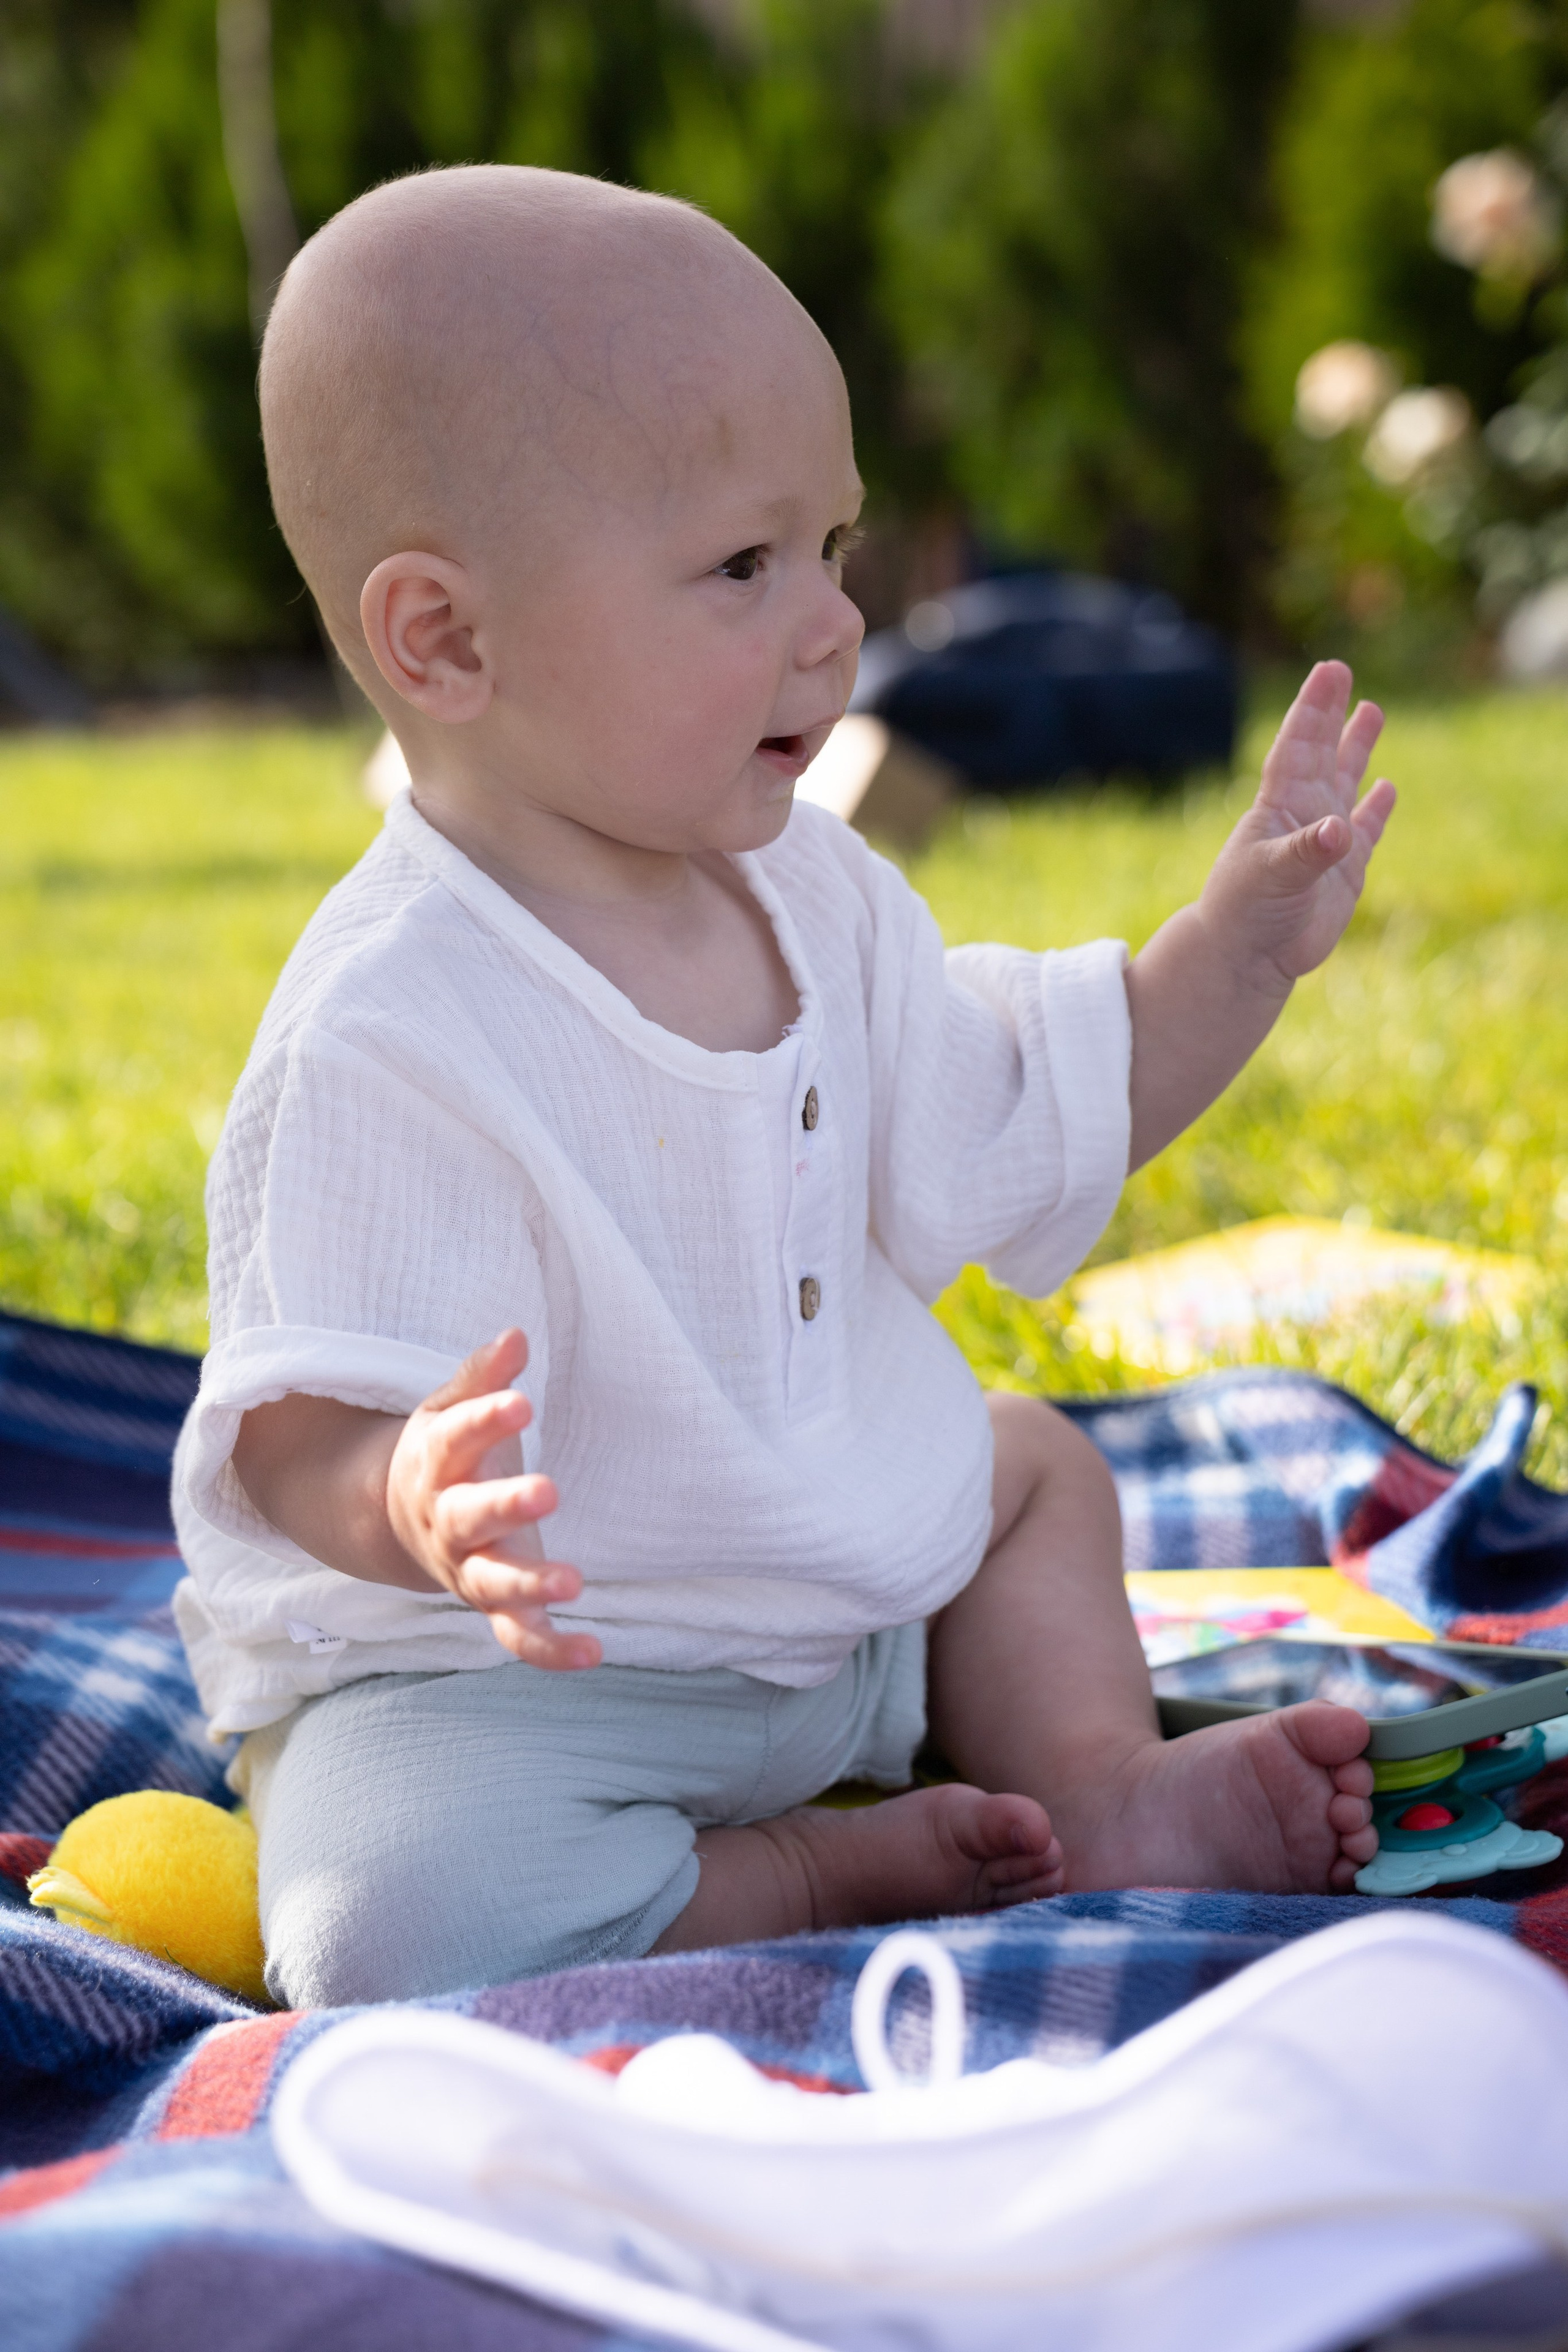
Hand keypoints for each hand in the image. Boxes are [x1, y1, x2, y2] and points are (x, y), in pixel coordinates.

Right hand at [385, 1328, 600, 1670]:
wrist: (402, 1522)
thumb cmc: (446, 1456)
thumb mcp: (450, 1410)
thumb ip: (482, 1378)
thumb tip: (515, 1334)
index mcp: (436, 1466)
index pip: (457, 1439)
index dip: (486, 1420)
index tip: (521, 1401)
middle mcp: (448, 1523)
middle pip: (471, 1518)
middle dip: (506, 1506)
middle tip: (547, 1491)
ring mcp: (468, 1569)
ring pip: (493, 1584)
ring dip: (530, 1585)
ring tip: (574, 1581)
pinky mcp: (493, 1605)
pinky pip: (518, 1636)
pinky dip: (551, 1650)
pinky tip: (595, 1650)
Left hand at [1199, 661, 1395, 990]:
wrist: (1248, 957)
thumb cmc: (1246, 913)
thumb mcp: (1272, 878)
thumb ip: (1306, 853)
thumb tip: (1340, 831)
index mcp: (1278, 807)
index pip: (1297, 746)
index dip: (1313, 709)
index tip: (1328, 671)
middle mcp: (1302, 815)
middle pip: (1321, 753)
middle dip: (1332, 715)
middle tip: (1342, 673)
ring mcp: (1324, 841)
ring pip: (1344, 783)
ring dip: (1356, 749)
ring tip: (1370, 711)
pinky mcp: (1344, 871)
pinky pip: (1365, 829)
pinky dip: (1375, 808)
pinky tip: (1386, 787)